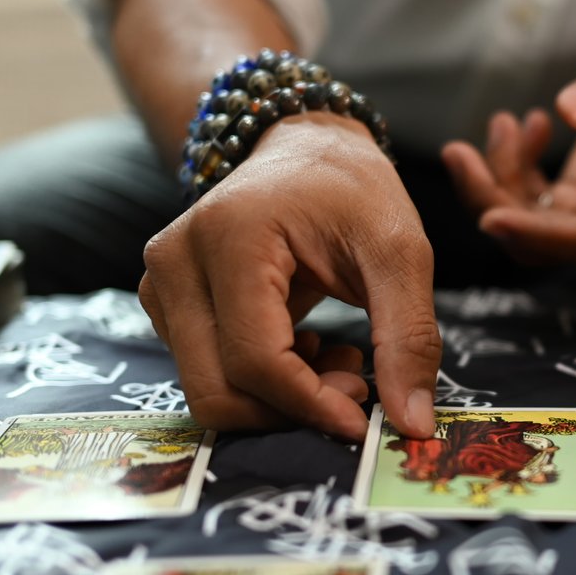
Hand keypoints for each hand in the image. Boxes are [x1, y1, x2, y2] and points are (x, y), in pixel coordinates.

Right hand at [139, 114, 441, 440]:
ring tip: (336, 356)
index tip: (365, 421)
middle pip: (219, 389)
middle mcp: (177, 262)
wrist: (306, 148)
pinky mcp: (168, 304)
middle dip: (293, 407)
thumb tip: (413, 426)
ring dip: (281, 398)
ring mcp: (163, 284)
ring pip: (210, 391)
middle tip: (355, 382)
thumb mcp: (400, 252)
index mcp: (230, 236)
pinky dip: (264, 383)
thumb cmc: (353, 190)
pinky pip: (208, 374)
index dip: (311, 404)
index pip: (256, 359)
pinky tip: (307, 348)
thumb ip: (408, 337)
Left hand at [441, 37, 575, 264]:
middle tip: (459, 152)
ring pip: (528, 223)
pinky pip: (531, 203)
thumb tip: (570, 109)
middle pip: (543, 241)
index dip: (535, 235)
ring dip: (497, 181)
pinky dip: (513, 168)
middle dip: (492, 201)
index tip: (489, 217)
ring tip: (502, 123)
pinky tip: (524, 125)